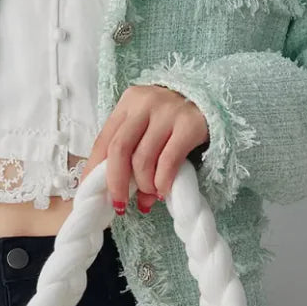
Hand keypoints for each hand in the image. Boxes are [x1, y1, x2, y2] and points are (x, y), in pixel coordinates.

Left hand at [79, 84, 208, 214]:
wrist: (213, 100)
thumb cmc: (172, 121)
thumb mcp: (146, 129)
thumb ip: (129, 153)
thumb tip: (118, 196)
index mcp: (128, 104)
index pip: (103, 141)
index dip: (94, 172)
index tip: (93, 195)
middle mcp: (145, 104)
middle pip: (119, 150)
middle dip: (116, 183)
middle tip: (120, 205)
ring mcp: (169, 111)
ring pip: (143, 159)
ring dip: (144, 185)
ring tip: (150, 195)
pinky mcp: (190, 124)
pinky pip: (168, 162)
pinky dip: (162, 182)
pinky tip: (163, 190)